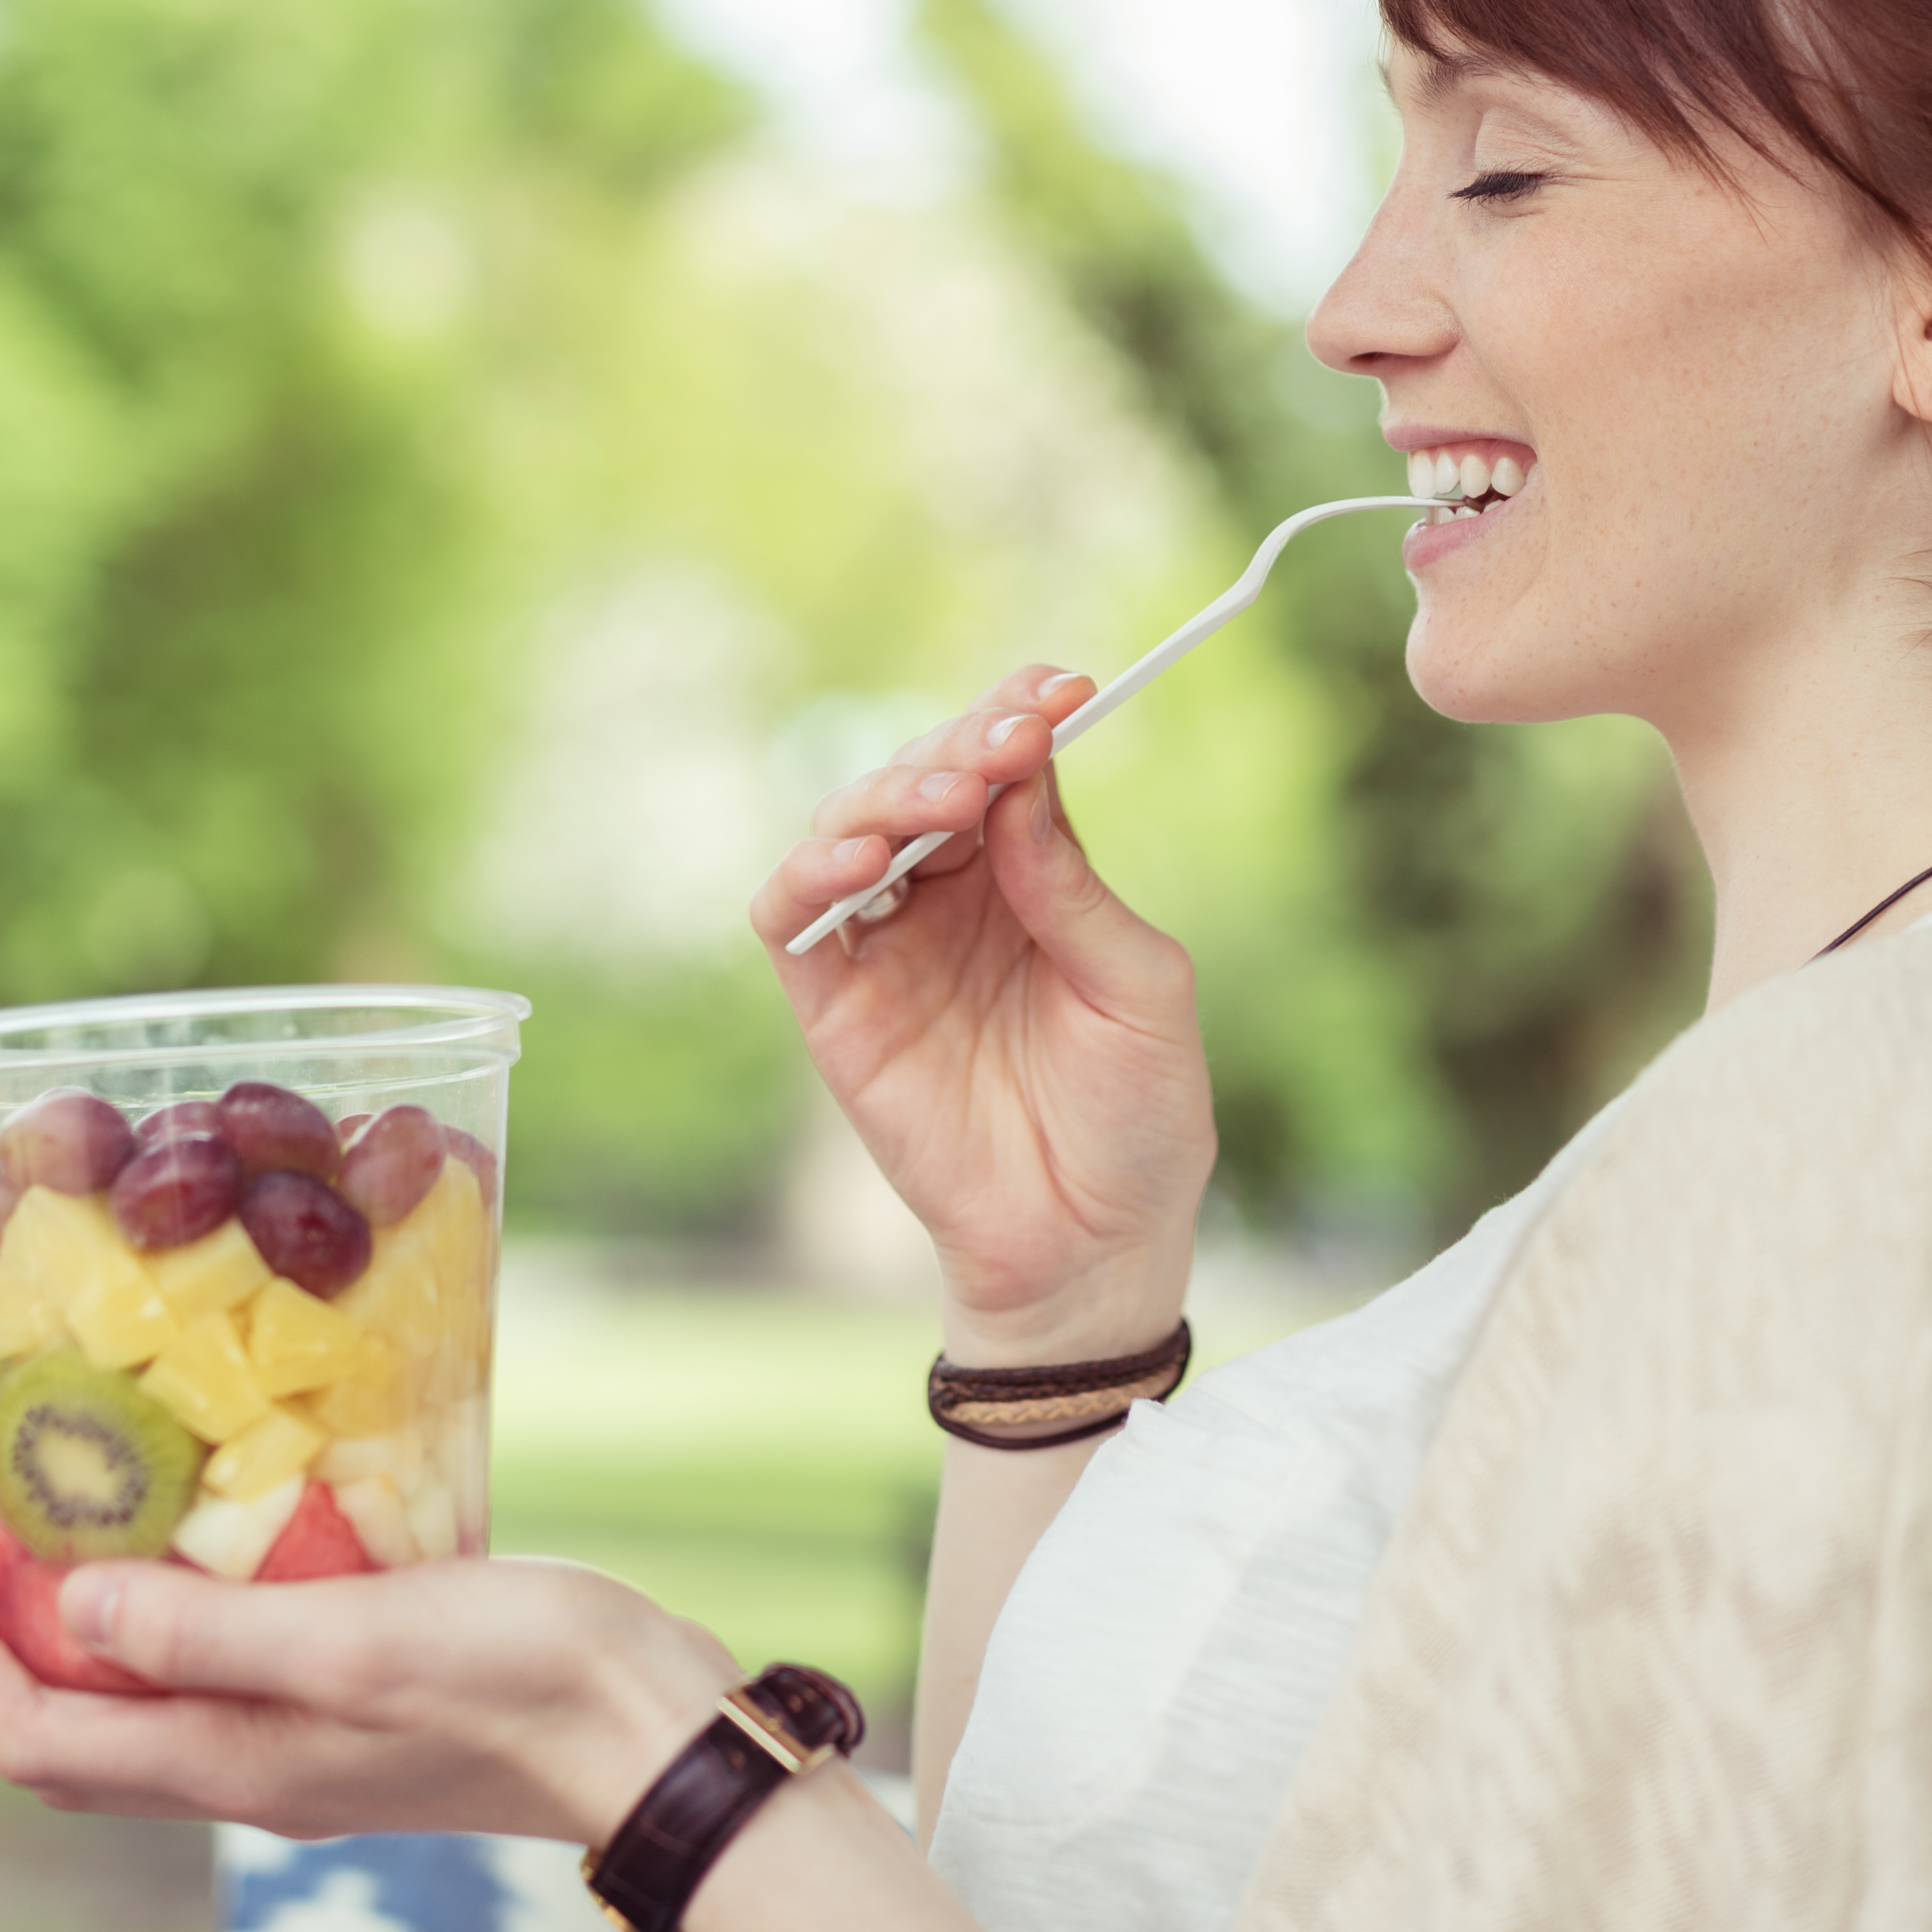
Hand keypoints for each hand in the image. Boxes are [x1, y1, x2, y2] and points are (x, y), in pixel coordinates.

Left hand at [0, 1543, 730, 1842]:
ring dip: (88, 1620)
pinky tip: (219, 1528)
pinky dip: (183, 1605)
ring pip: (147, 1699)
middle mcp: (250, 1766)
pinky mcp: (361, 1702)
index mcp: (231, 1761)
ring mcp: (305, 1743)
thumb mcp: (354, 1639)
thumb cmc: (518, 1679)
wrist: (654, 1731)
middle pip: (74, 1731)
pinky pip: (226, 1666)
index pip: (35, 1737)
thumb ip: (212, 1634)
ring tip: (81, 1513)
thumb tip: (75, 1611)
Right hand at [748, 664, 1211, 1362]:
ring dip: (889, 791)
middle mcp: (951, 899)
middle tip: (1009, 740)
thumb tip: (1022, 784)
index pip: (1007, 768)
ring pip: (848, 827)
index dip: (1018, 714)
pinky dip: (808, 871)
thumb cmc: (1139, 1116)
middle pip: (923, 780)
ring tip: (950, 796)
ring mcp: (888, 949)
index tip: (1062, 687)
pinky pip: (790, 918)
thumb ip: (1075, 887)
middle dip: (961, 744)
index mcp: (1030, 878)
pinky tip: (861, 856)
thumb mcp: (1141, 988)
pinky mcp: (836, 1007)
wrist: (1095, 1244)